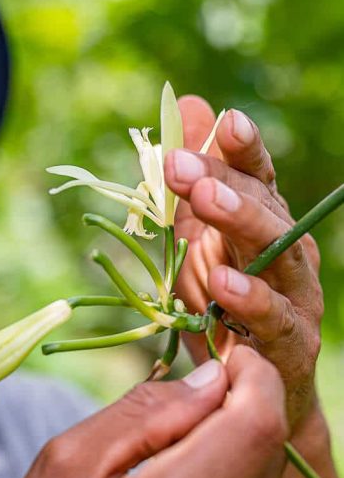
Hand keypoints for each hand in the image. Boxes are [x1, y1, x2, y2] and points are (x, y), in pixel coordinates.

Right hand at [2, 347, 286, 477]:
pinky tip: (193, 459)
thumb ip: (146, 412)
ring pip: (268, 474)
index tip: (224, 356)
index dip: (252, 376)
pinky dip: (235, 466)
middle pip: (270, 449)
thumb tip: (212, 377)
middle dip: (247, 400)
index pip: (256, 427)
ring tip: (190, 422)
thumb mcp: (74, 458)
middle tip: (204, 382)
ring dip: (241, 433)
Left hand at [163, 96, 322, 428]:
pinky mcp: (292, 342)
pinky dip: (250, 300)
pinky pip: (275, 319)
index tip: (226, 121)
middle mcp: (286, 249)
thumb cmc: (222, 298)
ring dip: (242, 223)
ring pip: (278, 253)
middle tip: (182, 164)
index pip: (258, 176)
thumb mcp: (198, 232)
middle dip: (224, 182)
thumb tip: (190, 102)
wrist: (249, 376)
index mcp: (263, 220)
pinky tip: (221, 284)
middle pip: (264, 207)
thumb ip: (196, 173)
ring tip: (205, 201)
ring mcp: (295, 294)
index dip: (245, 149)